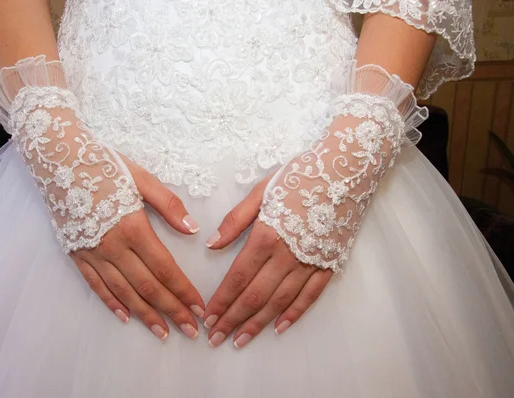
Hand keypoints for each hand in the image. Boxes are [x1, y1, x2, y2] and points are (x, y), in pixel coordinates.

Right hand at [70, 157, 204, 340]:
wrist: (59, 160)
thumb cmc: (105, 165)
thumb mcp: (143, 178)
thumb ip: (169, 206)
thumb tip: (192, 230)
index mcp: (134, 228)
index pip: (165, 268)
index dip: (183, 291)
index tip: (199, 309)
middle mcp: (113, 246)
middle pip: (147, 286)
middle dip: (171, 310)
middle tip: (190, 331)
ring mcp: (93, 253)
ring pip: (123, 292)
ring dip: (145, 314)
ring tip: (163, 332)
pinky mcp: (77, 254)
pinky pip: (95, 285)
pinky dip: (111, 302)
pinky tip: (125, 316)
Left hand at [203, 176, 332, 348]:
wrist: (346, 169)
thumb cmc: (299, 176)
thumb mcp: (261, 191)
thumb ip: (236, 220)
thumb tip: (212, 245)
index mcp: (267, 235)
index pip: (238, 277)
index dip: (222, 300)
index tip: (208, 318)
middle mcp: (287, 254)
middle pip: (256, 295)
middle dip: (233, 319)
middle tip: (217, 338)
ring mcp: (310, 261)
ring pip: (281, 301)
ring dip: (259, 323)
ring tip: (241, 340)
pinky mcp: (329, 263)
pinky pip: (310, 295)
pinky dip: (294, 313)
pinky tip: (279, 327)